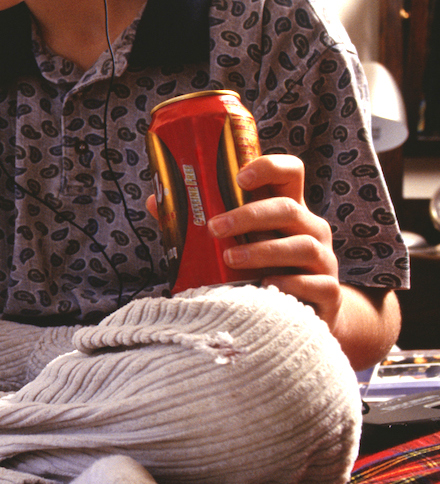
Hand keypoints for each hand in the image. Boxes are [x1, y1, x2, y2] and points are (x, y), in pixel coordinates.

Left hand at [204, 154, 341, 326]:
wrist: (301, 316)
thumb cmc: (260, 271)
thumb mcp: (236, 243)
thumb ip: (199, 224)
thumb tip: (154, 201)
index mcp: (288, 210)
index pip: (290, 173)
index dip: (269, 167)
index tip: (239, 176)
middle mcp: (311, 230)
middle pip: (289, 208)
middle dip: (249, 215)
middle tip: (214, 227)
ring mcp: (324, 261)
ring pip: (303, 247)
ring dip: (263, 251)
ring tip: (230, 259)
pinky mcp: (329, 294)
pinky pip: (318, 285)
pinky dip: (290, 285)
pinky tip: (264, 287)